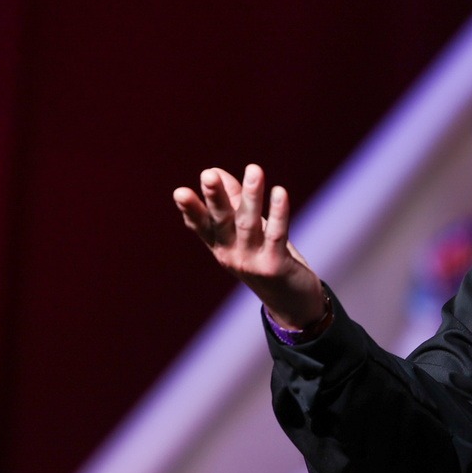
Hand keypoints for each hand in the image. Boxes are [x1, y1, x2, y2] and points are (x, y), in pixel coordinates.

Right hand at [173, 164, 323, 327]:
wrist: (291, 303)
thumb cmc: (267, 259)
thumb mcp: (247, 231)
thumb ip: (233, 201)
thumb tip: (217, 171)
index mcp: (219, 245)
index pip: (201, 225)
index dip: (191, 210)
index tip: (180, 193)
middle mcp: (231, 254)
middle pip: (221, 222)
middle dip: (215, 198)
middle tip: (208, 175)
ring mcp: (252, 262)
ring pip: (249, 224)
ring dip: (251, 196)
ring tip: (254, 169)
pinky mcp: (275, 266)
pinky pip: (277, 235)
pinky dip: (279, 213)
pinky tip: (280, 192)